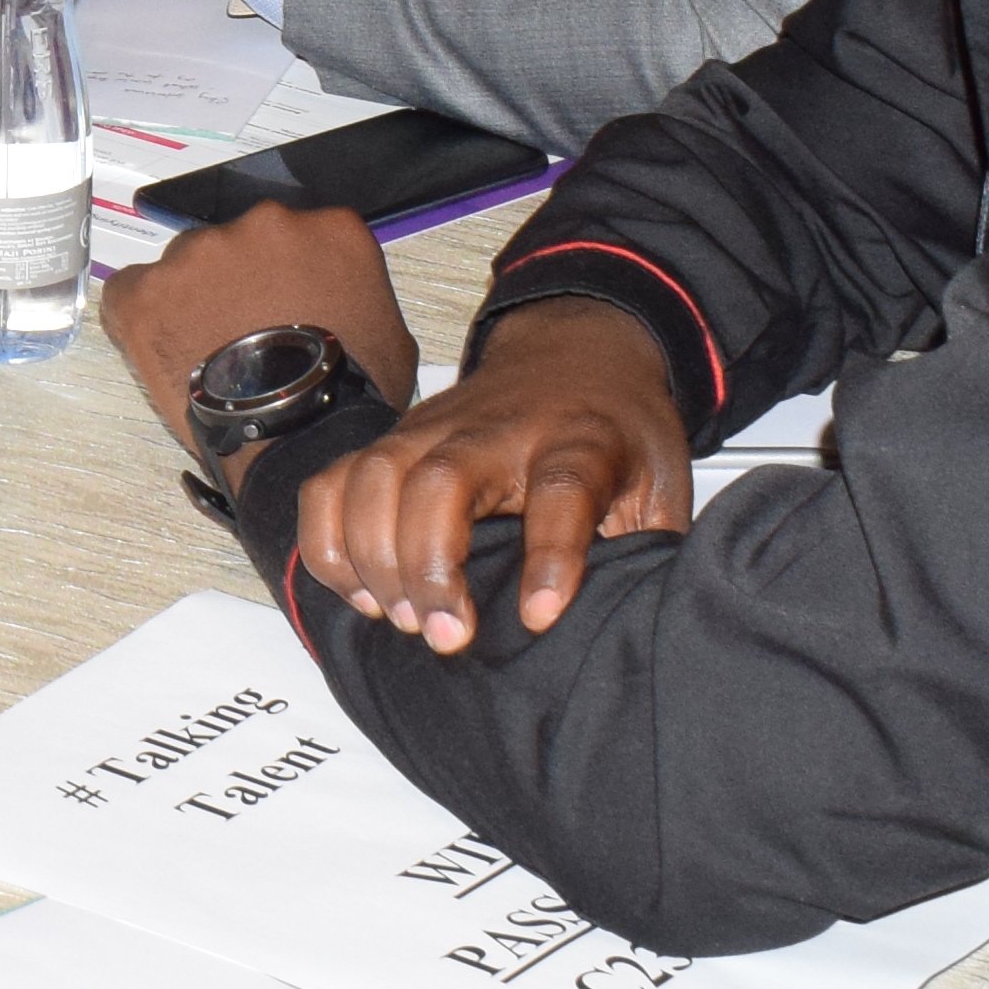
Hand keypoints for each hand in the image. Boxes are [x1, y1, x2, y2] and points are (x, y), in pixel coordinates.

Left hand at [97, 199, 410, 426]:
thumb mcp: (389, 335)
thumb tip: (346, 301)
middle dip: (236, 279)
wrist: (296, 436)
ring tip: (208, 349)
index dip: (285, 271)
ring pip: (187, 264)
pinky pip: (132, 291)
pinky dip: (143, 316)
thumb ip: (359, 293)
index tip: (281, 300)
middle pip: (239, 242)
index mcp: (330, 229)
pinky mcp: (148, 287)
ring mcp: (201, 252)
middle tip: (242, 330)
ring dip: (192, 298)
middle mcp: (265, 223)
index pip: (300, 234)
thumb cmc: (346, 395)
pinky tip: (166, 348)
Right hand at [288, 295, 695, 651]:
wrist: (577, 353)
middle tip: (443, 636)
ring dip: (372, 558)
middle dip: (429, 567)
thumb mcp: (660, 487)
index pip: (563, 490)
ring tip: (399, 617)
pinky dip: (327, 541)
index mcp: (580, 442)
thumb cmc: (615, 430)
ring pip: (375, 478)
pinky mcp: (391, 440)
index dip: (551, 556)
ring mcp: (432, 429)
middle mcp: (497, 431)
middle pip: (443, 482)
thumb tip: (630, 628)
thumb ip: (648, 553)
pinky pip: (331, 483)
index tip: (539, 615)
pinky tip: (358, 590)